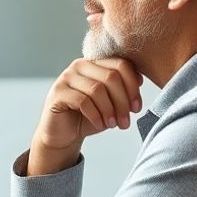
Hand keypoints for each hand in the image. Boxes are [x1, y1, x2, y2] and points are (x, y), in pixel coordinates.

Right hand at [28, 57, 141, 175]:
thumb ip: (123, 89)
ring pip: (97, 89)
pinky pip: (83, 101)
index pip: (121, 64)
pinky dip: (96, 115)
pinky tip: (100, 125)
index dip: (132, 86)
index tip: (137, 107)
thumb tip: (139, 81)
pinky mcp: (58, 93)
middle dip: (122, 101)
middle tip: (126, 121)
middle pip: (111, 76)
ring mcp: (66, 77)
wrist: (64, 134)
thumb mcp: (111, 103)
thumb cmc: (90, 116)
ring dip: (110, 110)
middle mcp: (80, 65)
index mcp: (96, 63)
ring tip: (114, 125)